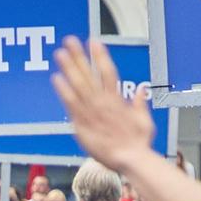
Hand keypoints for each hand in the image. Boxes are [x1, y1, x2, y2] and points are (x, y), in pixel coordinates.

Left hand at [51, 38, 155, 174]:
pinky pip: (71, 103)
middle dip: (79, 56)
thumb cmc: (138, 144)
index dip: (100, 55)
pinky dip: (64, 90)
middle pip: (90, 73)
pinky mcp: (83, 123)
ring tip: (59, 54)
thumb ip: (140, 104)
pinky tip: (56, 78)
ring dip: (69, 68)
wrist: (131, 159)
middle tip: (70, 41)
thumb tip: (141, 90)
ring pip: (79, 84)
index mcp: (117, 99)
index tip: (93, 42)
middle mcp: (104, 101)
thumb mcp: (144, 121)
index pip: (108, 71)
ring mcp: (93, 111)